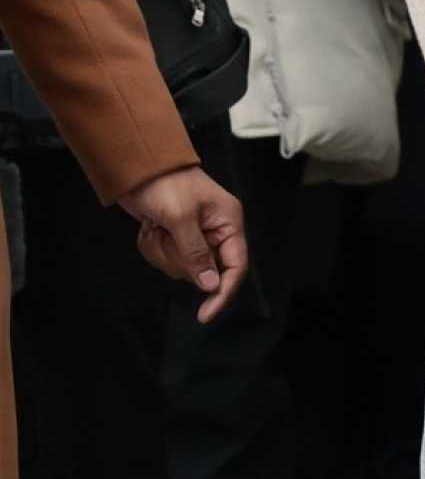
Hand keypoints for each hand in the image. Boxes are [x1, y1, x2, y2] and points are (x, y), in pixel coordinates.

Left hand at [119, 165, 247, 322]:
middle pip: (204, 271)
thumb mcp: (180, 217)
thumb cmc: (164, 183)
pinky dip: (153, 246)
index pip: (235, 266)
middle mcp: (215, 232)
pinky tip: (150, 228)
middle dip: (179, 260)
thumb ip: (196, 253)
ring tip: (155, 227)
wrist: (135, 164)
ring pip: (181, 267)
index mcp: (227, 223)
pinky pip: (165, 258)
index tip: (205, 314)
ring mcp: (193, 235)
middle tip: (166, 236)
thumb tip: (210, 285)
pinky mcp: (173, 236)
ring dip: (163, 251)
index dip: (223, 292)